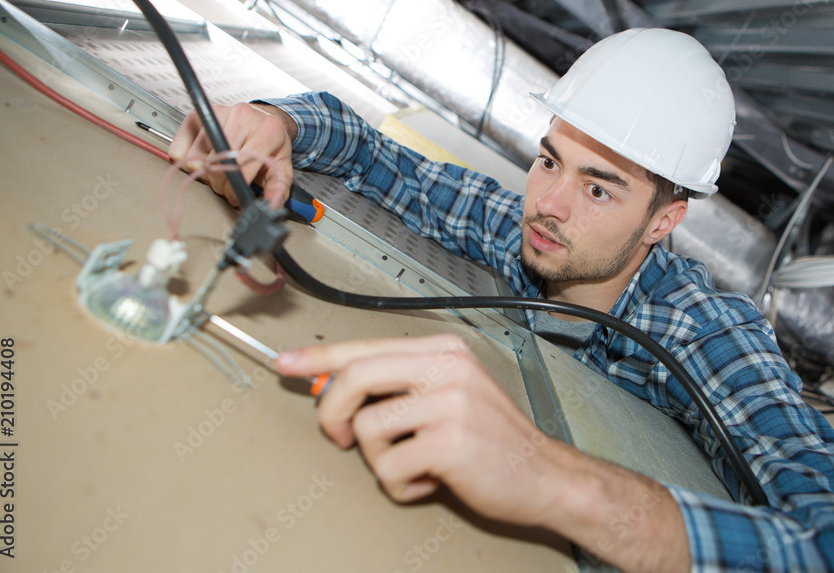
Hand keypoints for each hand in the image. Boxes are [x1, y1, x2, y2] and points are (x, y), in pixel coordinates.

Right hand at [169, 102, 296, 206]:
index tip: (235, 196)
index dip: (234, 187)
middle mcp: (242, 116)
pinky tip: (203, 160)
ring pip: (195, 158)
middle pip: (215, 163)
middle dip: (219, 183)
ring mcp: (218, 112)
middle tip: (226, 185)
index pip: (241, 165)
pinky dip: (187, 162)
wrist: (262, 119)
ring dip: (203, 173)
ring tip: (217, 171)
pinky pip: (179, 149)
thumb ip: (278, 187)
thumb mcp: (281, 166)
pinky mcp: (197, 114)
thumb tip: (270, 204)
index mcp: (267, 130)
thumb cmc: (270, 144)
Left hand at [276, 333, 691, 571]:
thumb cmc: (493, 440)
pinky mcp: (450, 441)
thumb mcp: (450, 395)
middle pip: (355, 376)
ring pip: (369, 428)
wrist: (545, 476)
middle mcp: (447, 367)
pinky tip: (431, 481)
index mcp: (443, 350)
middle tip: (340, 436)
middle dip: (332, 412)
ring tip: (414, 463)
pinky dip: (402, 486)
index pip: (365, 346)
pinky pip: (390, 467)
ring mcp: (450, 402)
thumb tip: (335, 387)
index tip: (287, 364)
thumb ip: (399, 386)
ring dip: (381, 460)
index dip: (319, 357)